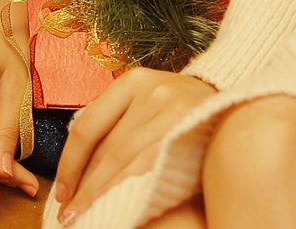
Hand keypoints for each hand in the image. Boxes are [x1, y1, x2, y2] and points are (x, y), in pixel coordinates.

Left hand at [54, 68, 216, 220]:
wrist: (234, 104)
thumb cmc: (182, 110)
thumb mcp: (149, 101)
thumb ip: (118, 121)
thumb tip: (76, 162)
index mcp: (133, 81)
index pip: (86, 126)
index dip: (69, 163)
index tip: (61, 191)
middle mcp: (151, 91)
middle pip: (105, 147)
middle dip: (83, 184)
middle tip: (67, 213)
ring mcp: (172, 110)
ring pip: (123, 158)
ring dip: (98, 192)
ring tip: (83, 216)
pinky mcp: (188, 130)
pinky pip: (148, 166)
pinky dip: (127, 187)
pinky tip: (116, 203)